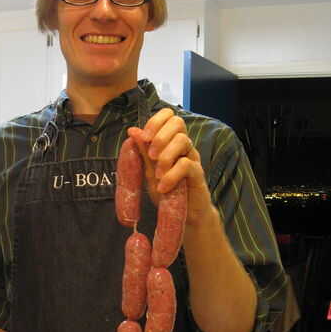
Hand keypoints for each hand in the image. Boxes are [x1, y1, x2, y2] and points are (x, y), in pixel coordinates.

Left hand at [128, 108, 212, 226]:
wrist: (184, 215)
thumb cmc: (167, 192)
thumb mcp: (149, 172)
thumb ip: (143, 152)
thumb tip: (132, 131)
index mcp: (170, 142)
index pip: (168, 116)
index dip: (155, 121)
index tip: (144, 137)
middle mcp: (183, 146)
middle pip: (178, 122)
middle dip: (160, 136)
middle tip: (151, 156)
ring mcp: (192, 158)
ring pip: (183, 140)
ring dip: (165, 157)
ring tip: (157, 175)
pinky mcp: (198, 173)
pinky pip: (187, 164)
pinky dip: (172, 175)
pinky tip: (163, 187)